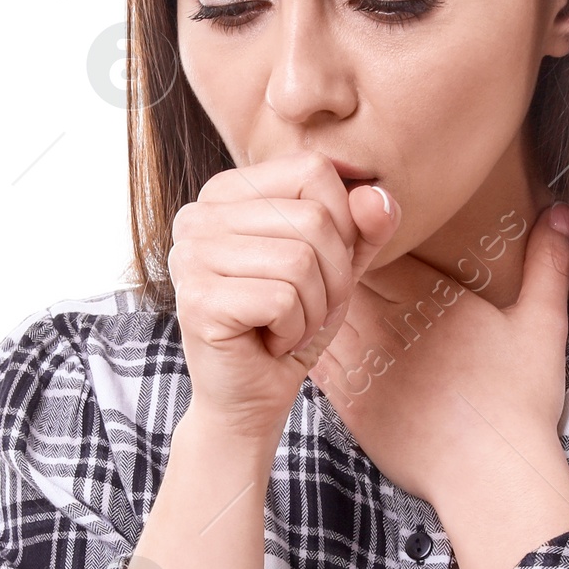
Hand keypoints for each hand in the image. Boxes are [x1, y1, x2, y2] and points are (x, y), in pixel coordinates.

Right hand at [168, 152, 401, 444]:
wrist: (250, 397)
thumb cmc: (290, 323)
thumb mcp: (339, 266)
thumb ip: (363, 226)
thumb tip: (378, 197)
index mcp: (227, 191)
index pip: (314, 171)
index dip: (343, 225)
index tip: (319, 268)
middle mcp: (198, 214)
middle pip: (313, 219)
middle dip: (332, 277)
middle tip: (303, 309)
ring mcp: (191, 255)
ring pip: (301, 261)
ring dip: (314, 309)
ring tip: (286, 325)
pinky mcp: (197, 299)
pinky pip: (283, 300)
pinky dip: (293, 331)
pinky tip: (268, 342)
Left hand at [308, 202, 568, 523]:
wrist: (491, 475)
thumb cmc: (520, 402)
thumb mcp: (543, 324)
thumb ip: (547, 263)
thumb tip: (563, 210)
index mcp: (432, 298)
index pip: (378, 249)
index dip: (363, 237)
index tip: (358, 230)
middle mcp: (392, 325)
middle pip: (345, 278)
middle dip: (334, 264)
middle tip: (321, 253)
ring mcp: (368, 365)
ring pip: (326, 316)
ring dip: (316, 303)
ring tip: (309, 291)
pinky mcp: (352, 404)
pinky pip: (316, 362)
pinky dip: (306, 345)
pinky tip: (302, 337)